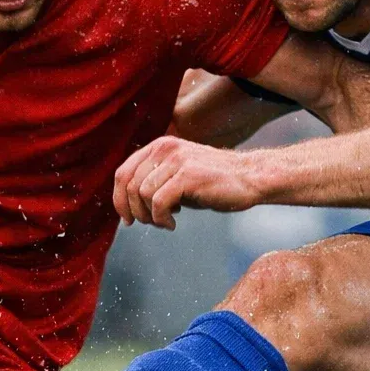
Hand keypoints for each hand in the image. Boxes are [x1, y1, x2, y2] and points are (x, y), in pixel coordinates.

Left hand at [112, 135, 261, 229]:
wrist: (250, 178)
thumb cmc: (214, 182)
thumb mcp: (178, 176)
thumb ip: (155, 182)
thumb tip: (128, 204)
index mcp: (159, 146)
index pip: (123, 173)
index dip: (119, 199)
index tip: (127, 219)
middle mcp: (165, 148)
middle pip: (128, 185)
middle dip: (134, 212)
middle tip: (150, 224)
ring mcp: (176, 160)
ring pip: (142, 195)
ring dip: (150, 217)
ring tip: (166, 222)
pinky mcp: (188, 175)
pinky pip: (158, 202)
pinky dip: (161, 219)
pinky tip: (174, 224)